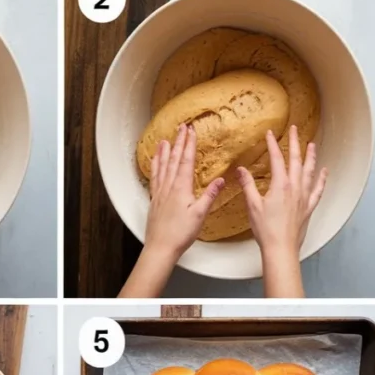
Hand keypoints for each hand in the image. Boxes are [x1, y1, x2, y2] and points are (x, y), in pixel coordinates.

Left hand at [144, 124, 223, 258]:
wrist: (160, 247)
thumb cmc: (180, 233)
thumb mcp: (200, 215)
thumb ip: (209, 196)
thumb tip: (220, 180)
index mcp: (181, 188)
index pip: (186, 161)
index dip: (189, 144)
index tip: (191, 131)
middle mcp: (168, 187)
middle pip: (173, 159)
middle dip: (178, 142)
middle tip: (181, 127)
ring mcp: (159, 192)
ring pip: (162, 166)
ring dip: (164, 151)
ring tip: (165, 139)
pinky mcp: (154, 199)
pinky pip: (154, 177)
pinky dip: (154, 166)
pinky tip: (154, 162)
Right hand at [238, 125, 327, 256]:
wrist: (281, 248)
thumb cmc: (266, 230)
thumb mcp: (253, 205)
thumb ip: (248, 185)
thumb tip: (241, 170)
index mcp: (280, 185)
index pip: (277, 159)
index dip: (273, 144)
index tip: (270, 134)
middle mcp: (295, 188)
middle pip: (296, 160)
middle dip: (295, 142)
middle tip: (295, 129)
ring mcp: (304, 197)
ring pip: (310, 171)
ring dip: (311, 156)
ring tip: (312, 145)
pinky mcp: (308, 207)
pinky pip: (318, 190)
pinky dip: (322, 179)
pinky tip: (324, 172)